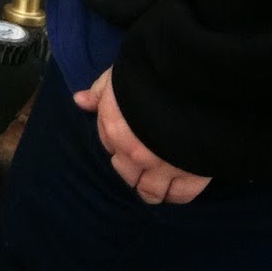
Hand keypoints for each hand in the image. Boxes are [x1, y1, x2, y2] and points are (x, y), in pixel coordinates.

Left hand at [75, 67, 210, 204]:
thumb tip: (79, 101)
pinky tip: (175, 191)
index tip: (127, 138)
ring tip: (155, 187)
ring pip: (151, 191)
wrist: (192, 83)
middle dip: (131, 170)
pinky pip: (181, 194)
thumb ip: (98, 93)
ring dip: (150, 191)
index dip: (117, 141)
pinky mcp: (191, 174)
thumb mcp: (118, 77)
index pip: (109, 144)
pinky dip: (176, 195)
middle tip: (141, 165)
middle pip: (126, 173)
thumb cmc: (150, 75)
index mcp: (113, 128)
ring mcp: (162, 166)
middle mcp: (134, 153)